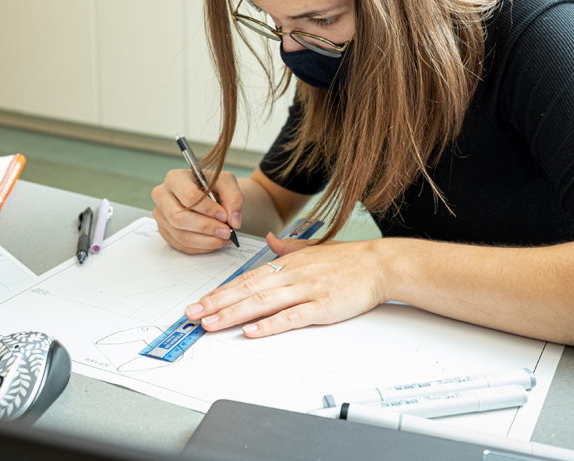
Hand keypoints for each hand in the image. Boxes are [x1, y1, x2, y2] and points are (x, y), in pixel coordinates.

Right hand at [151, 169, 242, 254]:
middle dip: (207, 228)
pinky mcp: (164, 230)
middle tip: (226, 231)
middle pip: (180, 219)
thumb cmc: (213, 185)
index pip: (189, 197)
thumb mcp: (227, 182)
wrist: (208, 193)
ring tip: (224, 238)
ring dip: (206, 241)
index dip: (209, 210)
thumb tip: (234, 221)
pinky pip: (181, 245)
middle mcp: (162, 196)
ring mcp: (161, 215)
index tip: (225, 216)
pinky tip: (214, 242)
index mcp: (175, 178)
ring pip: (181, 236)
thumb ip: (234, 197)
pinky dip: (201, 247)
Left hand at [183, 233, 389, 336]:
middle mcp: (292, 275)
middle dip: (216, 303)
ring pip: (263, 302)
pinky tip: (252, 331)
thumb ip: (289, 247)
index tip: (200, 302)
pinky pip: (292, 317)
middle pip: (247, 289)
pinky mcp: (322, 306)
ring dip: (234, 314)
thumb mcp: (314, 248)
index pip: (246, 278)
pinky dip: (270, 324)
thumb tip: (271, 242)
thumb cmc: (351, 260)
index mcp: (288, 263)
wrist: (381, 264)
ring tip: (211, 324)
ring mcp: (307, 290)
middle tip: (192, 315)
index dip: (220, 291)